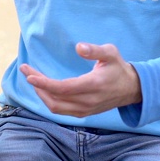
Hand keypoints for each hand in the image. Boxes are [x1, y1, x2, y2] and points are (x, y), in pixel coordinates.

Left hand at [20, 42, 142, 116]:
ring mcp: (85, 110)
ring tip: (33, 79)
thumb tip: (78, 47)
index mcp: (93, 85)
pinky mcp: (83, 114)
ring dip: (41, 94)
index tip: (29, 75)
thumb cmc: (118, 67)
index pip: (62, 88)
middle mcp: (88, 101)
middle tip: (26, 71)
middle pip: (54, 98)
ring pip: (55, 107)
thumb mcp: (110, 53)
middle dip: (37, 85)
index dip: (44, 83)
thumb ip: (95, 50)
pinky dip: (49, 100)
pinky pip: (60, 110)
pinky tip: (43, 88)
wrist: (132, 89)